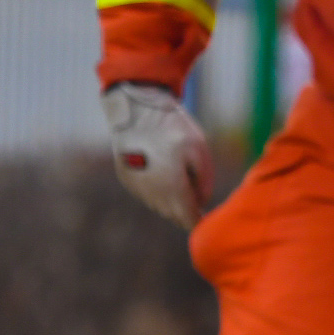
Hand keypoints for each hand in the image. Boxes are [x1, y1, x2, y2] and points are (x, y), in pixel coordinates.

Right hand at [103, 83, 213, 228]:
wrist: (137, 111)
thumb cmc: (173, 129)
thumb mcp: (199, 150)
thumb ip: (204, 180)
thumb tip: (202, 202)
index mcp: (172, 188)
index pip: (186, 217)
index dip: (198, 222)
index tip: (206, 220)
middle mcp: (151, 193)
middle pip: (173, 214)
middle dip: (186, 210)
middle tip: (197, 199)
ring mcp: (136, 187)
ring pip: (159, 205)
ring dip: (171, 201)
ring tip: (181, 180)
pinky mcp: (127, 179)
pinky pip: (147, 194)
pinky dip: (158, 191)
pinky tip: (164, 172)